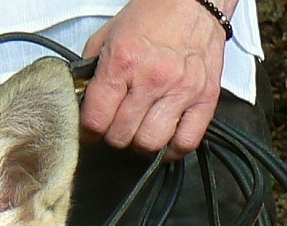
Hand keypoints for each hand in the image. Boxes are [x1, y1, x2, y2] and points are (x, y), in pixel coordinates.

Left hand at [80, 0, 234, 159]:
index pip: (95, 120)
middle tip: (116, 126)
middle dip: (113, 136)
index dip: (88, 131)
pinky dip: (172, 148)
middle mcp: (152, 79)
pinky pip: (186, 142)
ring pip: (149, 143)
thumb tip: (80, 103)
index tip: (92, 130)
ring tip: (139, 129)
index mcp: (122, 63)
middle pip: (120, 136)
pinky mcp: (206, 98)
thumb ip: (90, 72)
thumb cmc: (150, 17)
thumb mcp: (107, 37)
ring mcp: (181, 90)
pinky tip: (164, 136)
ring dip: (140, 143)